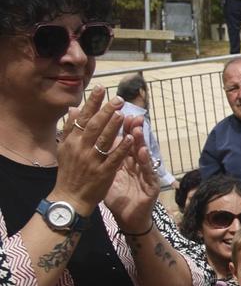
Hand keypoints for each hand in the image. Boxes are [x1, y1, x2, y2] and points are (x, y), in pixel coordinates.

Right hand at [52, 89, 132, 210]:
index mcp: (71, 141)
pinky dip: (122, 148)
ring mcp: (92, 161)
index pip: (82, 118)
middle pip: (94, 126)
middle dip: (106, 111)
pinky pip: (113, 158)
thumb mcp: (65, 148)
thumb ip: (70, 128)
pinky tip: (130, 138)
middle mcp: (80, 149)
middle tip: (119, 99)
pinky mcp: (103, 173)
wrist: (70, 197)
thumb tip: (74, 109)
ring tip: (124, 113)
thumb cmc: (69, 171)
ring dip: (114, 126)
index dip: (92, 103)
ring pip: (104, 140)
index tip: (101, 88)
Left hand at [105, 118, 162, 229]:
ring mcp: (145, 175)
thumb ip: (101, 158)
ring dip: (140, 141)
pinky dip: (145, 160)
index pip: (123, 142)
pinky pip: (148, 172)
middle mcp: (137, 166)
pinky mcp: (151, 186)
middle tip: (130, 115)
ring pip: (143, 155)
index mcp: (125, 163)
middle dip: (132, 129)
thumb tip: (91, 141)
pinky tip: (142, 150)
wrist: (128, 219)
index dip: (120, 128)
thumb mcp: (107, 175)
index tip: (115, 113)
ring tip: (136, 128)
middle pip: (135, 145)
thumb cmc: (118, 198)